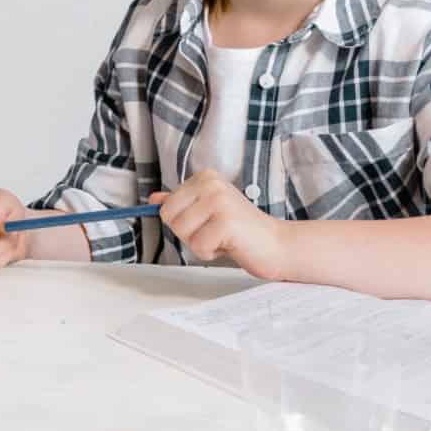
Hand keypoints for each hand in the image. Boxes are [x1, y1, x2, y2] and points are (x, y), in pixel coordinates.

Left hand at [152, 169, 294, 280]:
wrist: (277, 245)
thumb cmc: (241, 231)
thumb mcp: (207, 212)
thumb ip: (182, 203)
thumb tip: (153, 199)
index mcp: (204, 177)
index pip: (166, 207)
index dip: (183, 223)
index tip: (207, 223)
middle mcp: (210, 183)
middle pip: (169, 218)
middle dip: (188, 234)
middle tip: (215, 232)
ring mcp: (218, 201)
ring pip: (181, 232)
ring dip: (200, 244)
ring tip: (223, 238)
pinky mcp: (226, 221)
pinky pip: (198, 246)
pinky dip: (211, 253)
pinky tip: (230, 244)